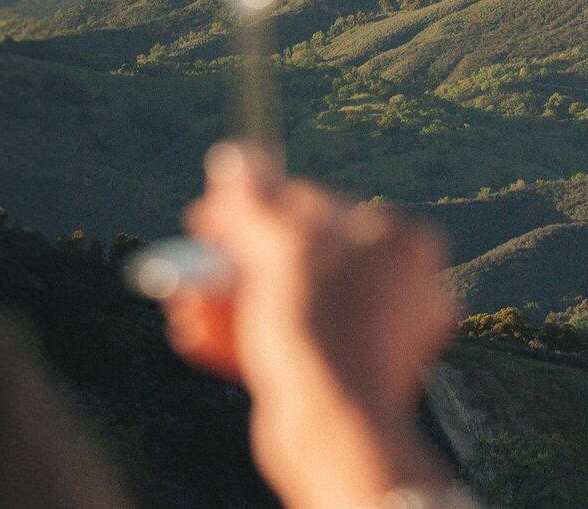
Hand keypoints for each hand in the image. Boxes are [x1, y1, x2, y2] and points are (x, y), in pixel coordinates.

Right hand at [162, 144, 458, 508]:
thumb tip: (237, 155)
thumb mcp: (280, 250)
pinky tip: (201, 338)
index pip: (315, 208)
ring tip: (185, 313)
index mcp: (402, 240)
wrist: (337, 431)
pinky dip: (247, 340)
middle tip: (187, 274)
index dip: (251, 214)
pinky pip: (293, 344)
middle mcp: (401, 284)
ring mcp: (379, 333)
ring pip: (290, 305)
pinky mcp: (351, 377)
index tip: (203, 223)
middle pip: (297, 261)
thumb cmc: (321, 329)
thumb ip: (255, 203)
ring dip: (229, 306)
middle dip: (232, 270)